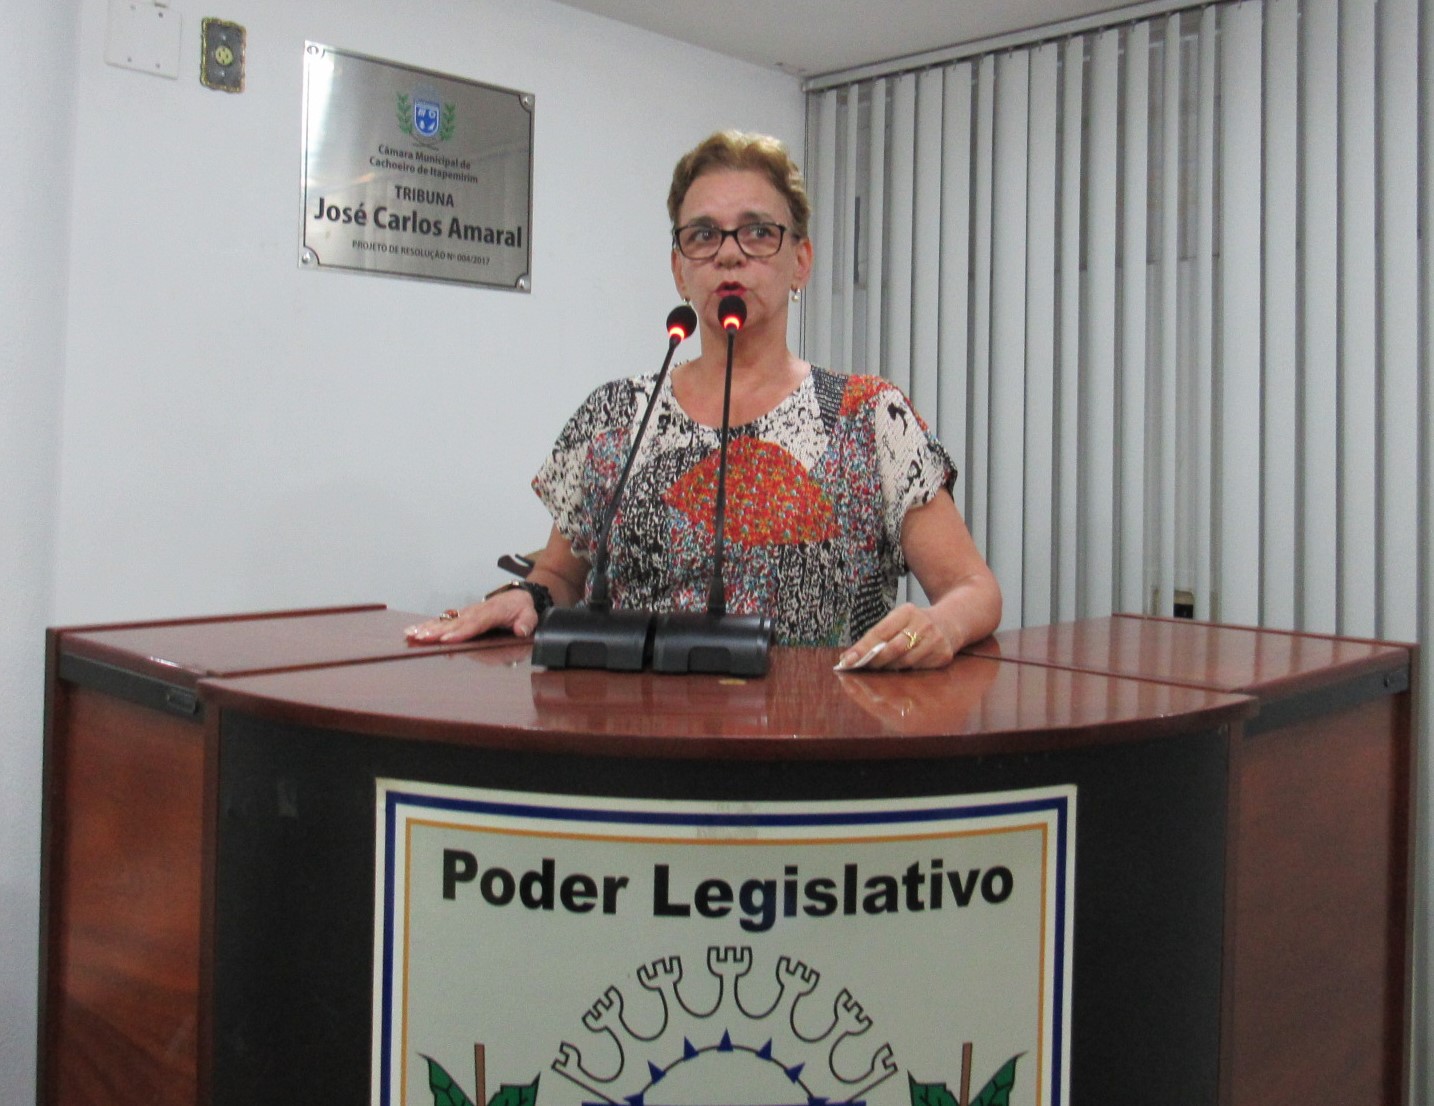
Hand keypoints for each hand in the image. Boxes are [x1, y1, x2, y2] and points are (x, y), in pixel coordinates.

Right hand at [404, 589, 539, 644]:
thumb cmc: (522, 608)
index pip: (475, 623)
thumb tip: (521, 630)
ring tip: (411, 634)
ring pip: (445, 621)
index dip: (461, 632)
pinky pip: (443, 621)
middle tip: (420, 638)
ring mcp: (467, 613)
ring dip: (427, 628)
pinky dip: (427, 626)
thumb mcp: (531, 615)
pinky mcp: (461, 616)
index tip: (446, 639)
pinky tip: (412, 632)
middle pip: (454, 623)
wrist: (518, 597)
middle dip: (437, 631)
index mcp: (492, 613)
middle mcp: (476, 611)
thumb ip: (527, 623)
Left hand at [834, 603, 954, 671]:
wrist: (950, 623)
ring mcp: (936, 641)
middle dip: (875, 660)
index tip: (846, 660)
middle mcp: (923, 625)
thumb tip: (848, 657)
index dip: (862, 648)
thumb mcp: (897, 620)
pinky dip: (905, 670)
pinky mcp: (943, 656)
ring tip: (880, 668)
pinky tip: (900, 669)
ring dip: (889, 668)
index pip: (880, 631)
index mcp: (907, 612)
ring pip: (905, 662)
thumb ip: (876, 636)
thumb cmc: (915, 623)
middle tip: (862, 667)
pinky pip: (917, 669)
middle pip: (893, 649)